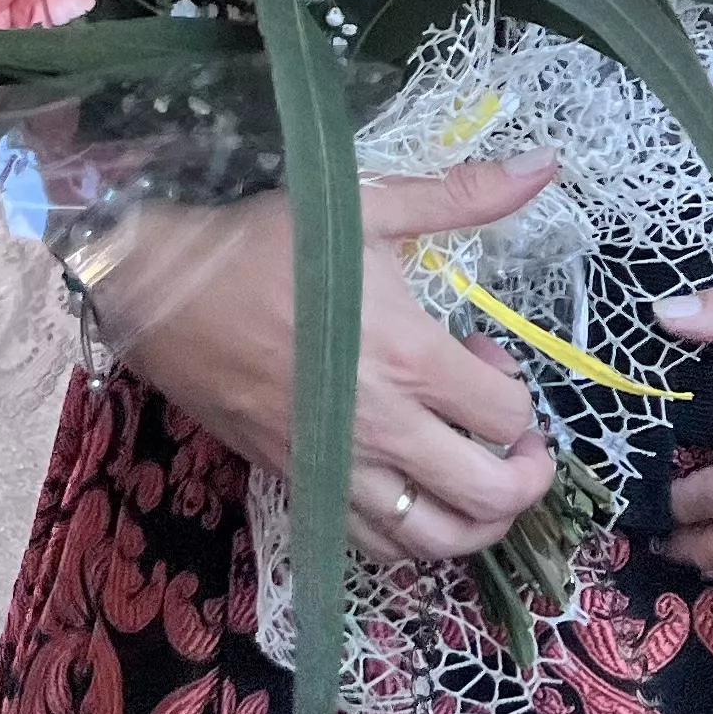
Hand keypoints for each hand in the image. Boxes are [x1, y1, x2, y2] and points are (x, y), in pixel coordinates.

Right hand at [96, 160, 559, 566]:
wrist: (166, 292)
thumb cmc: (269, 245)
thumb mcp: (369, 205)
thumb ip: (463, 195)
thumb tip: (546, 165)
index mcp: (406, 359)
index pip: (505, 415)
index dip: (519, 390)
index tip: (486, 353)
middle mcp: (378, 430)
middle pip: (485, 495)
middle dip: (527, 477)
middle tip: (522, 441)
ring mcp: (336, 469)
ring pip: (432, 542)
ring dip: (479, 523)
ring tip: (484, 481)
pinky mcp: (299, 485)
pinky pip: (371, 548)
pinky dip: (413, 540)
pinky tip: (419, 499)